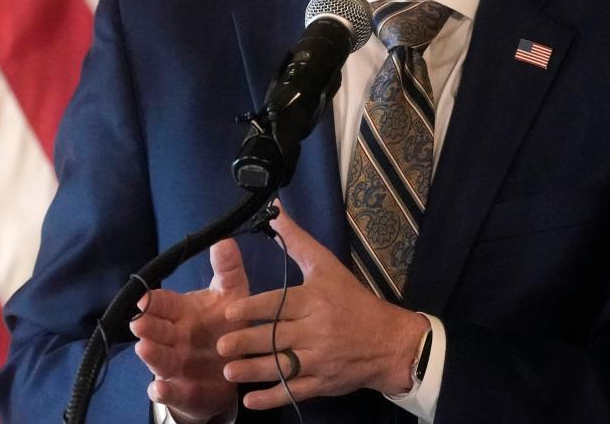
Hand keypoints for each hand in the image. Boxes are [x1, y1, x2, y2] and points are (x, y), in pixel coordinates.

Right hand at [130, 239, 249, 423]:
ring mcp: (175, 364)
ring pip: (159, 359)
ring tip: (144, 349)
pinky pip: (172, 392)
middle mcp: (173, 337)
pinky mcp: (184, 390)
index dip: (152, 300)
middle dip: (147, 326)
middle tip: (139, 323)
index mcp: (181, 312)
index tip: (144, 298)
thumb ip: (228, 269)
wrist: (233, 368)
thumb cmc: (227, 324)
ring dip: (151, 354)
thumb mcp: (232, 294)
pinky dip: (165, 392)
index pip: (162, 303)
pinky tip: (160, 389)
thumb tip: (224, 240)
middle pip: (156, 330)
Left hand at [217, 204, 428, 410]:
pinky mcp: (322, 383)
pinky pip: (294, 392)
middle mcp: (316, 331)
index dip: (252, 309)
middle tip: (221, 345)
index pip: (279, 305)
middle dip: (246, 343)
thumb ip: (297, 241)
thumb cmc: (353, 300)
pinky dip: (272, 397)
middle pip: (277, 337)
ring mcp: (319, 359)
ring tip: (228, 371)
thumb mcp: (327, 266)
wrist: (388, 341)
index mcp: (315, 301)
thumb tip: (275, 210)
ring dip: (253, 370)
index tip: (228, 313)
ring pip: (282, 366)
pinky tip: (250, 399)